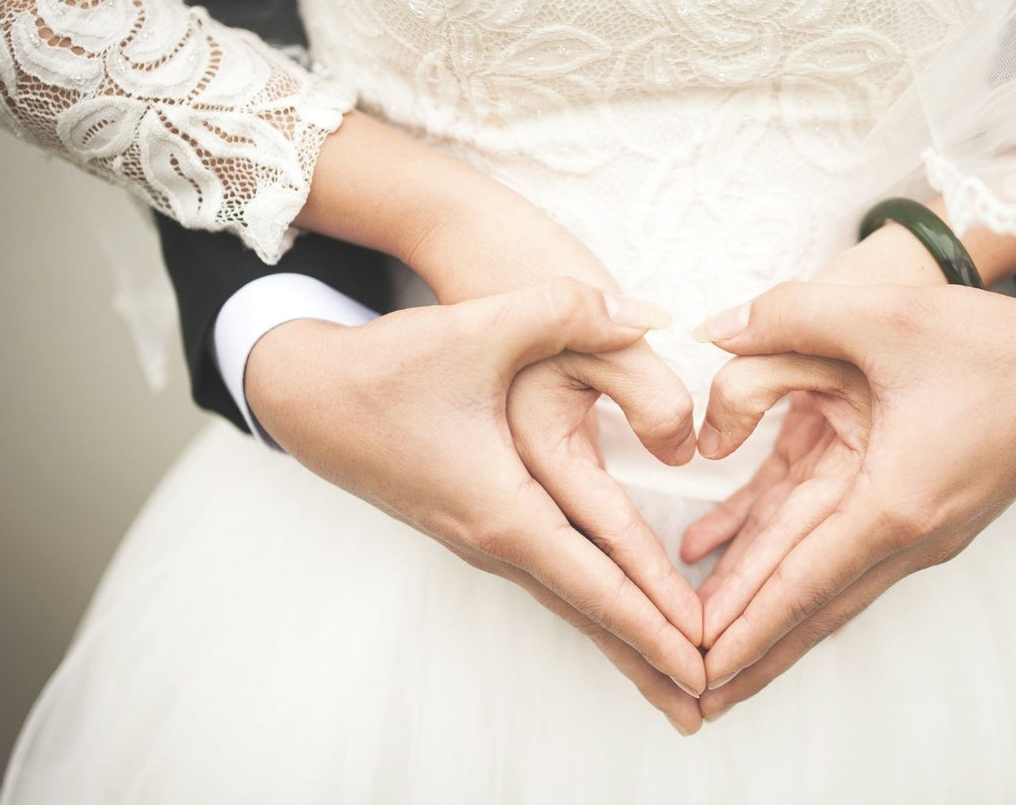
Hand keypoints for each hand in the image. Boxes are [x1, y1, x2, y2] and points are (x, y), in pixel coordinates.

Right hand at [246, 279, 706, 733]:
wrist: (306, 395)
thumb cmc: (388, 367)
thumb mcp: (479, 328)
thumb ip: (568, 312)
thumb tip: (651, 315)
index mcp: (502, 508)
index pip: (595, 581)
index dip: (654, 619)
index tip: (703, 661)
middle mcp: (493, 539)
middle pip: (588, 612)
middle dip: (648, 657)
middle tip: (708, 703)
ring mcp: (482, 540)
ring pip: (570, 601)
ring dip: (624, 639)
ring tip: (672, 678)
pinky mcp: (477, 525)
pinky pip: (552, 579)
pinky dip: (594, 606)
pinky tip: (618, 616)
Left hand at [684, 280, 1015, 721]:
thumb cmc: (990, 345)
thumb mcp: (885, 313)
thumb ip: (790, 315)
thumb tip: (713, 331)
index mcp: (895, 501)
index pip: (802, 581)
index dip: (745, 625)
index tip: (699, 668)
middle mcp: (907, 534)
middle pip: (811, 606)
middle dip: (749, 651)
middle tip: (690, 694)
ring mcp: (915, 533)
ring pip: (823, 587)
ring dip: (767, 621)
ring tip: (713, 657)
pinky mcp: (915, 515)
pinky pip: (838, 551)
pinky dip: (787, 564)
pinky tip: (730, 554)